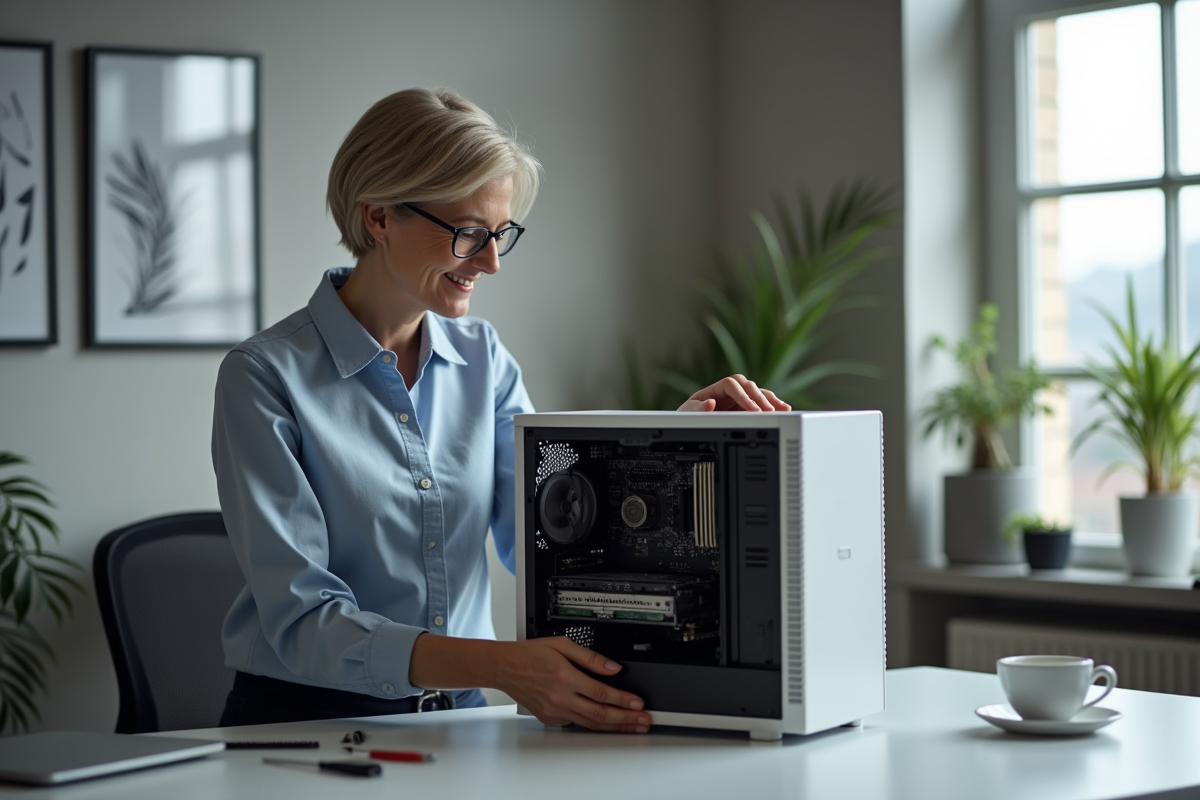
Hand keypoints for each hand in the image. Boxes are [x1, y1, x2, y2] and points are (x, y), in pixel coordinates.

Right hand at [493, 638, 650, 732]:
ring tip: (631, 727)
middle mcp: (560, 697)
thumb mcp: (563, 644)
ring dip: (614, 726)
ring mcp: (555, 711)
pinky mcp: (549, 718)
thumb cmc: (530, 654)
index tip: (638, 704)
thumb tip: (613, 668)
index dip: (623, 700)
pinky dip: (593, 723)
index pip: (602, 693)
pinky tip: (606, 723)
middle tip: (643, 721)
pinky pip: (576, 722)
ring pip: (590, 723)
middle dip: (625, 719)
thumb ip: (591, 657)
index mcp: (566, 677)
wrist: (505, 667)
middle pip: (600, 713)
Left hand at [677, 374, 790, 411]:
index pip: (732, 384)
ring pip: (757, 393)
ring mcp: (737, 400)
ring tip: (782, 408)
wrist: (689, 427)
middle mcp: (728, 392)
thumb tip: (710, 403)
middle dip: (759, 397)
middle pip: (747, 386)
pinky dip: (772, 405)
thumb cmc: (686, 418)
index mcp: (714, 389)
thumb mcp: (687, 413)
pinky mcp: (744, 409)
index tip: (750, 408)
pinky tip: (783, 408)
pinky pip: (761, 403)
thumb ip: (698, 409)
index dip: (742, 395)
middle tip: (767, 411)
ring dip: (770, 400)